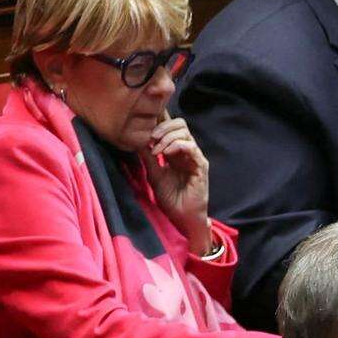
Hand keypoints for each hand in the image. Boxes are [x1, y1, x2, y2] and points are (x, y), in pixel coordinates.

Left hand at [147, 117, 212, 244]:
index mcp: (175, 152)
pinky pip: (191, 147)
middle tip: (150, 138)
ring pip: (184, 132)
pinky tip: (166, 153)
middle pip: (179, 124)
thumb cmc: (170, 198)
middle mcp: (186, 152)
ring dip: (167, 137)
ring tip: (156, 150)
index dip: (160, 121)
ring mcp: (194, 158)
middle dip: (162, 127)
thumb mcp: (153, 174)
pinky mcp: (201, 166)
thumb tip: (136, 139)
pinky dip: (177, 146)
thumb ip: (147, 157)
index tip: (145, 126)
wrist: (182, 216)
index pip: (171, 127)